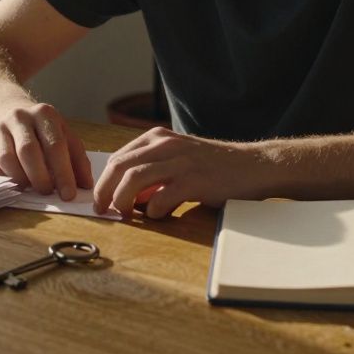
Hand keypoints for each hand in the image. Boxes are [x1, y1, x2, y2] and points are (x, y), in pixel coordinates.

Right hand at [0, 101, 92, 199]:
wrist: (8, 110)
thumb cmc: (41, 130)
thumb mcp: (63, 135)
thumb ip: (77, 159)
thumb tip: (86, 185)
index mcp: (44, 114)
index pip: (55, 145)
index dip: (63, 173)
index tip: (69, 195)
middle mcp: (20, 117)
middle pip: (28, 151)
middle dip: (40, 178)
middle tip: (47, 193)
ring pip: (7, 159)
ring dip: (21, 179)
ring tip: (31, 187)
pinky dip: (0, 177)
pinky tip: (12, 180)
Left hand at [93, 127, 267, 218]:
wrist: (254, 166)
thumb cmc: (214, 167)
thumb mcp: (178, 158)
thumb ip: (152, 172)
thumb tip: (126, 197)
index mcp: (157, 138)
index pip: (118, 158)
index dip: (103, 181)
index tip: (99, 199)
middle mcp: (166, 145)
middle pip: (120, 166)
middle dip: (104, 191)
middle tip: (102, 210)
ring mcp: (181, 161)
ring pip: (135, 178)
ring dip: (122, 200)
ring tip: (122, 215)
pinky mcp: (195, 180)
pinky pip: (162, 196)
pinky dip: (153, 209)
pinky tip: (158, 214)